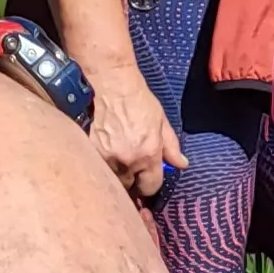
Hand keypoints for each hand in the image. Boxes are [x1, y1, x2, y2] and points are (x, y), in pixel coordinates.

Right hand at [79, 51, 186, 200]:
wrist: (112, 84)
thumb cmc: (138, 100)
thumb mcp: (162, 122)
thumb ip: (171, 147)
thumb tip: (182, 164)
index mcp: (148, 154)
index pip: (151, 187)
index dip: (151, 184)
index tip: (148, 179)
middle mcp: (127, 160)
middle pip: (130, 188)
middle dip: (133, 183)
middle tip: (133, 172)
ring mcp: (107, 157)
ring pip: (113, 180)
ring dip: (118, 176)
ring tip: (120, 163)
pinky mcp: (91, 151)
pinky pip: (99, 167)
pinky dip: (103, 165)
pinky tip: (107, 154)